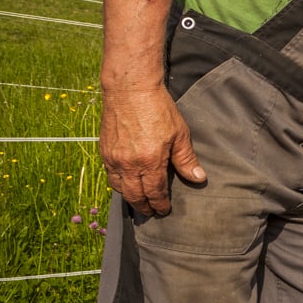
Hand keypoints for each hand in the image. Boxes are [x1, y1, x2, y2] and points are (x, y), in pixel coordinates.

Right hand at [99, 86, 205, 215]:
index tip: (164, 210)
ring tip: (139, 201)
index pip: (155, 192)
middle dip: (144, 206)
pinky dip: (118, 184)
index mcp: (149, 162)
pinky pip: (110, 175)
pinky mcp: (104, 150)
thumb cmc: (158, 109)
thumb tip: (198, 178)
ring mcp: (113, 158)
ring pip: (119, 188)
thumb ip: (186, 159)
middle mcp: (128, 164)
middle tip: (151, 212)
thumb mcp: (180, 134)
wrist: (130, 89)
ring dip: (129, 197)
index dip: (160, 204)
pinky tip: (125, 183)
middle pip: (134, 195)